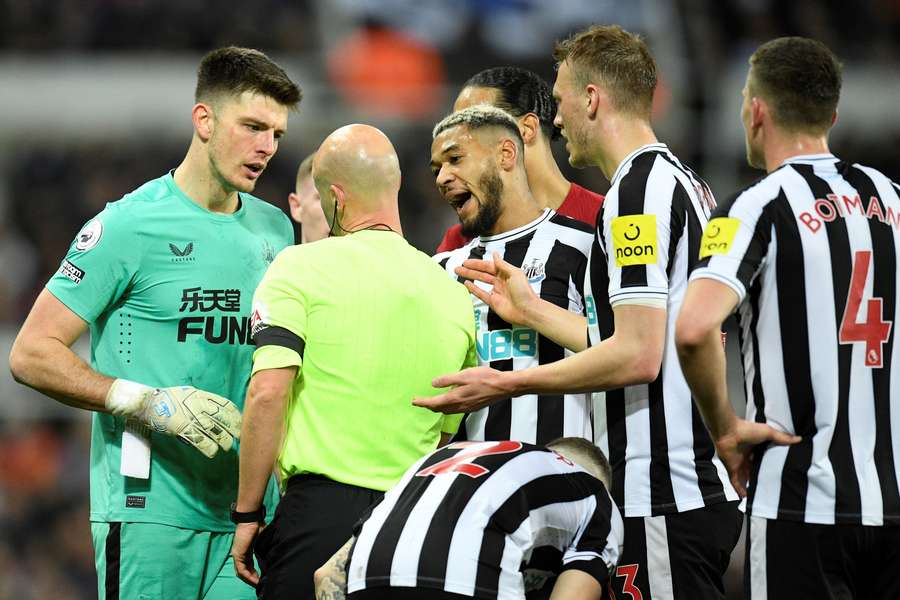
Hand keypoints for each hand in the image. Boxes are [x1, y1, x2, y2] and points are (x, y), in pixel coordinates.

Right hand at [106, 379, 241, 457]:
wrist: (149, 403)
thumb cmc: (169, 397)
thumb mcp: (189, 392)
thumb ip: (203, 399)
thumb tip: (216, 406)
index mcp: (202, 395)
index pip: (225, 404)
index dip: (235, 414)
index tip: (240, 421)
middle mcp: (199, 406)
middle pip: (223, 418)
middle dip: (233, 428)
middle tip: (239, 436)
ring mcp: (191, 418)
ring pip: (214, 431)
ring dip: (223, 440)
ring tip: (227, 446)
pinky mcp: (182, 429)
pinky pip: (200, 440)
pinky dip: (208, 447)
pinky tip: (213, 452)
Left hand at [231, 522, 261, 586]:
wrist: (251, 519)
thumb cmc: (257, 525)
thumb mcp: (262, 539)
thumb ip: (264, 547)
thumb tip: (272, 552)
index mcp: (246, 550)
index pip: (248, 565)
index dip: (254, 573)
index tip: (261, 578)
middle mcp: (240, 554)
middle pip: (244, 571)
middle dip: (252, 579)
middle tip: (260, 584)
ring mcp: (238, 555)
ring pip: (241, 573)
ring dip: (249, 580)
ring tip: (257, 584)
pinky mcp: (238, 555)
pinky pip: (241, 570)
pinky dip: (247, 576)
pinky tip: (254, 580)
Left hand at [413, 366, 513, 413]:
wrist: (503, 387)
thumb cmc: (485, 378)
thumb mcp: (464, 375)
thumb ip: (447, 380)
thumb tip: (433, 384)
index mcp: (455, 398)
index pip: (434, 403)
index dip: (422, 402)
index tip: (414, 401)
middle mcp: (459, 406)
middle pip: (439, 409)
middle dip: (428, 406)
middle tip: (420, 401)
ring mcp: (467, 408)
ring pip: (447, 411)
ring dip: (438, 408)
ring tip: (432, 402)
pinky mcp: (472, 407)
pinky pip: (455, 410)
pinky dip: (448, 407)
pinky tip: (449, 401)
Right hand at [455, 252, 538, 326]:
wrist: (527, 310)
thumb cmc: (523, 291)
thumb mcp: (514, 273)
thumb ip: (502, 264)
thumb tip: (494, 254)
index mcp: (505, 273)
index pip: (488, 266)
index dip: (477, 263)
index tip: (466, 262)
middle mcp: (500, 281)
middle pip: (482, 273)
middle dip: (470, 270)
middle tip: (458, 267)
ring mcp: (496, 291)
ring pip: (480, 282)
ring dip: (470, 277)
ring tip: (459, 273)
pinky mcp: (493, 302)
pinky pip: (481, 294)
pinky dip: (473, 289)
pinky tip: (466, 284)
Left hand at [713, 419, 800, 496]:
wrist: (728, 432)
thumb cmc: (746, 429)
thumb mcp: (768, 432)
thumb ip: (782, 438)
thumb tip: (799, 439)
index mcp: (754, 449)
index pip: (763, 460)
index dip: (770, 467)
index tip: (780, 474)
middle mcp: (746, 458)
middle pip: (755, 471)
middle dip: (762, 479)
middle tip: (773, 488)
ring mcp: (738, 464)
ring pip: (746, 479)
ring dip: (752, 487)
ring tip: (762, 497)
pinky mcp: (732, 470)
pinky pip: (736, 483)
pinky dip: (740, 491)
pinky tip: (747, 499)